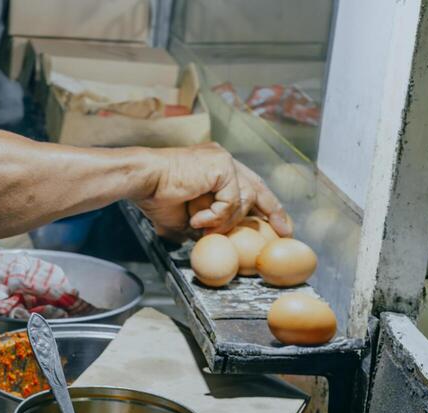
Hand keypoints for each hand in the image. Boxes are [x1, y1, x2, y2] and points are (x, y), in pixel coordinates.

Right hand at [137, 144, 291, 240]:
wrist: (143, 180)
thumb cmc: (154, 196)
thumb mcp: (185, 218)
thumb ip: (206, 224)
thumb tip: (213, 238)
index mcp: (214, 168)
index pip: (246, 185)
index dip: (263, 205)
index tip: (274, 223)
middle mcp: (222, 160)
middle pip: (257, 186)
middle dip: (273, 210)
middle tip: (284, 230)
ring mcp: (224, 161)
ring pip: (244, 199)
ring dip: (225, 221)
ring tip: (202, 226)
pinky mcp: (222, 166)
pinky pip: (232, 201)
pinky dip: (216, 216)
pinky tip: (197, 218)